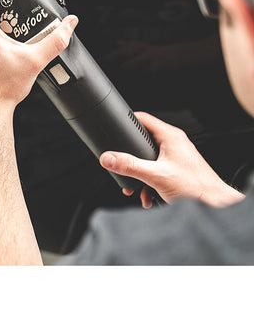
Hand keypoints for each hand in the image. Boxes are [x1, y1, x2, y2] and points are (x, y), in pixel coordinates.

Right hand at [99, 112, 243, 207]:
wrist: (215, 205)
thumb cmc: (196, 188)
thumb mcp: (155, 176)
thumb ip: (129, 166)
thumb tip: (109, 158)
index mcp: (170, 137)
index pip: (143, 119)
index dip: (126, 122)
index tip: (114, 127)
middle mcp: (174, 143)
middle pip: (143, 141)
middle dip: (130, 157)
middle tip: (122, 164)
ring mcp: (176, 155)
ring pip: (148, 158)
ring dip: (139, 173)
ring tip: (136, 186)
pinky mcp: (177, 168)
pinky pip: (156, 169)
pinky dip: (149, 181)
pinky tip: (147, 194)